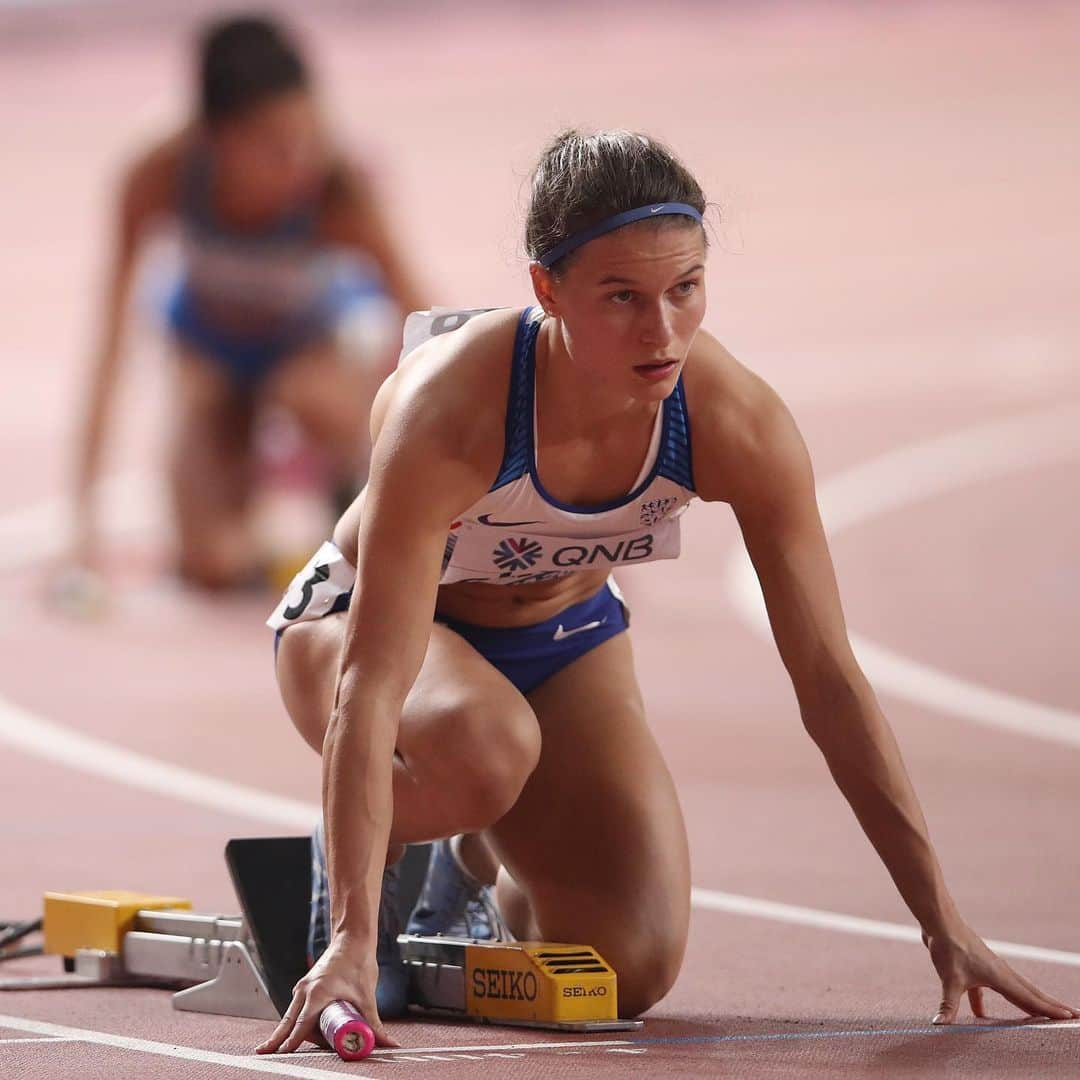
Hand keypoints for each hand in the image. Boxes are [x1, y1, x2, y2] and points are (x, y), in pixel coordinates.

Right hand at [255, 936, 399, 1054]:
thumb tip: (388, 1043)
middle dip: (277, 1039)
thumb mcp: (367, 997)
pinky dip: (299, 1020)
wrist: (353, 938)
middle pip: (289, 1022)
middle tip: (265, 1053)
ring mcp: (304, 987)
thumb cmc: (359, 962)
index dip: (291, 1041)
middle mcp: (305, 990)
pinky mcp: (306, 986)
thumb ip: (374, 1023)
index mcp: (317, 993)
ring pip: (293, 1015)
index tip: (282, 1053)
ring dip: (294, 1031)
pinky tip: (306, 1030)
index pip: (301, 1024)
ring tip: (295, 1046)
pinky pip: (298, 1008)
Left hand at [923, 922, 1079, 1024]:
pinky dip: (987, 1001)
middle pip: (1030, 993)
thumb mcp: (949, 980)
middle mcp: (1000, 972)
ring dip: (1027, 1003)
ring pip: (1013, 990)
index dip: (1048, 1010)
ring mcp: (989, 968)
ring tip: (1039, 1015)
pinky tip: (979, 1014)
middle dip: (1050, 1005)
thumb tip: (940, 1024)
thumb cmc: (949, 947)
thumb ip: (948, 1004)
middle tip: (1072, 1015)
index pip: (1029, 999)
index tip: (1069, 1017)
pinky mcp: (976, 966)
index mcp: (1000, 977)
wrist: (940, 921)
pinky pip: (988, 988)